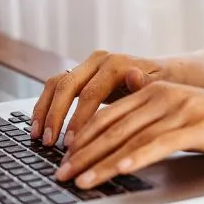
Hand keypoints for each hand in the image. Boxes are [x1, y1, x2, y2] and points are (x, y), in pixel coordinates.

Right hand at [30, 50, 169, 146]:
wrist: (165, 74)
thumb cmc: (164, 86)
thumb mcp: (160, 88)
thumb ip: (145, 86)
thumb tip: (133, 77)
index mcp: (116, 63)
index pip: (90, 92)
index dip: (78, 119)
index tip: (71, 143)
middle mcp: (98, 60)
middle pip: (67, 85)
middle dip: (55, 116)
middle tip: (50, 143)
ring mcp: (87, 65)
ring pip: (56, 84)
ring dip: (44, 111)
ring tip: (39, 137)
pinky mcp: (80, 74)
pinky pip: (56, 87)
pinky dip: (45, 107)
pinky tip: (39, 128)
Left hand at [55, 81, 203, 188]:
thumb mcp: (181, 115)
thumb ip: (151, 120)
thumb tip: (121, 138)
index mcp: (155, 90)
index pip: (108, 113)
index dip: (82, 137)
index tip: (64, 158)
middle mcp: (163, 95)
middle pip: (112, 127)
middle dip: (83, 153)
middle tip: (61, 173)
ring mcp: (180, 109)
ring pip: (130, 138)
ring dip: (100, 162)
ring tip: (80, 180)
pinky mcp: (197, 126)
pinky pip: (158, 145)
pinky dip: (133, 160)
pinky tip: (117, 172)